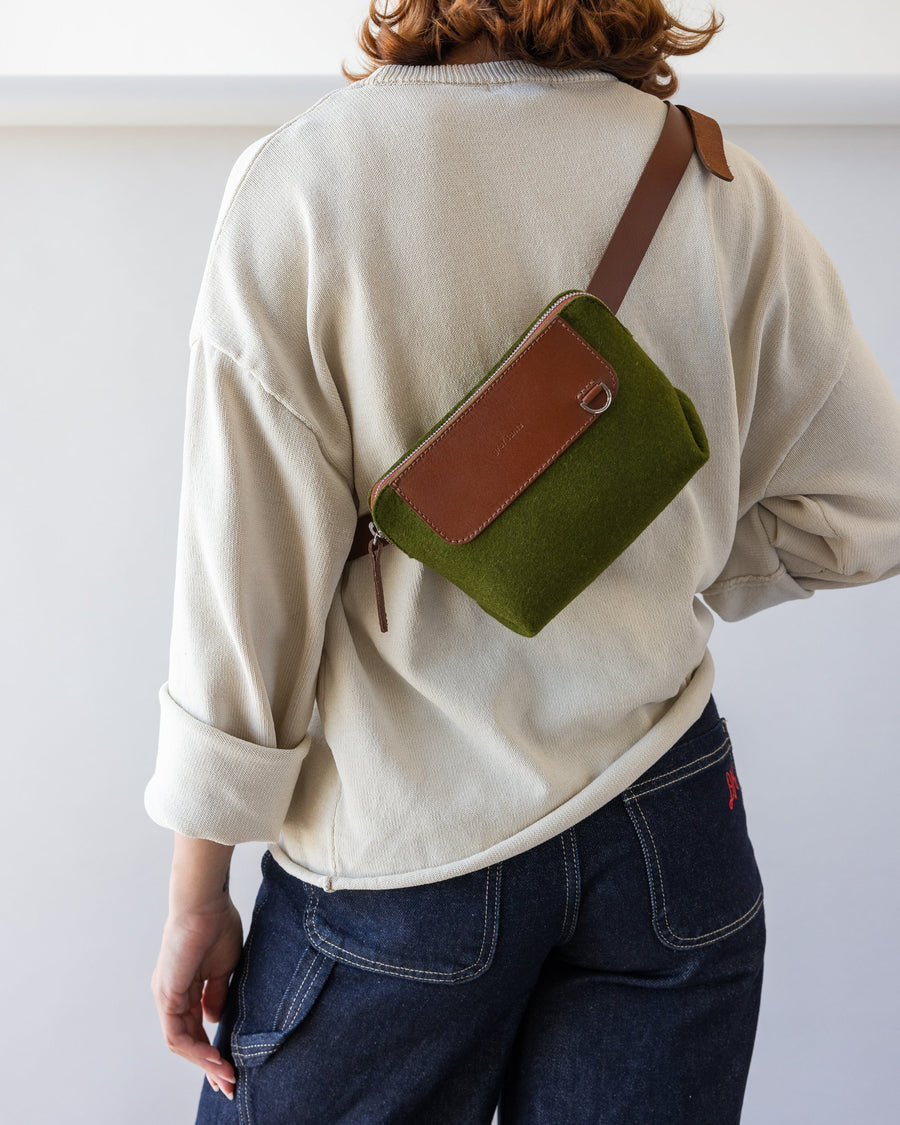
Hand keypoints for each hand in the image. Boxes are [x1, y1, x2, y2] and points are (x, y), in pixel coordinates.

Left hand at [151, 898, 243, 1099]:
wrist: (205, 903)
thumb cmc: (217, 925)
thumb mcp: (224, 967)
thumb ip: (216, 994)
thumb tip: (214, 1020)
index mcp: (184, 987)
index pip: (195, 1028)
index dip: (212, 1050)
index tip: (230, 1068)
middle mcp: (171, 995)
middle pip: (187, 1041)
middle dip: (209, 1065)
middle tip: (228, 1084)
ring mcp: (166, 996)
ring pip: (181, 1042)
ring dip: (204, 1061)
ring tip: (225, 1074)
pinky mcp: (167, 994)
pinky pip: (177, 1033)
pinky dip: (196, 1048)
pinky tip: (214, 1056)